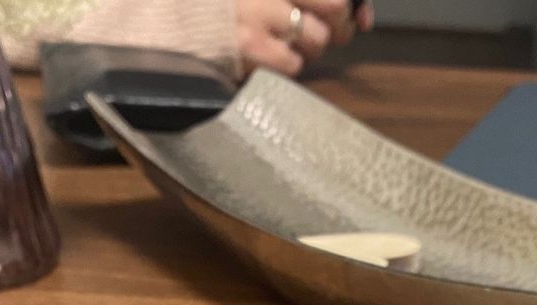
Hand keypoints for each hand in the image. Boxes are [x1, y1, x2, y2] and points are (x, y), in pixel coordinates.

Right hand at [236, 0, 374, 77]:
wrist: (175, 21)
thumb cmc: (224, 7)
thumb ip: (304, 0)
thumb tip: (361, 17)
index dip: (352, 5)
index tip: (359, 16)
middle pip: (335, 6)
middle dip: (337, 25)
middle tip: (325, 33)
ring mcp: (261, 16)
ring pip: (316, 38)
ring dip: (308, 47)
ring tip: (284, 43)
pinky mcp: (251, 47)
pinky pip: (292, 64)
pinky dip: (286, 65)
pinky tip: (267, 57)